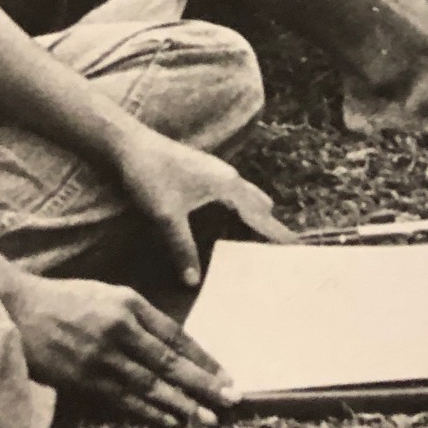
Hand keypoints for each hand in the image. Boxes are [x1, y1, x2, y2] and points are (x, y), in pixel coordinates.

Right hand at [1, 270, 238, 427]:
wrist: (19, 307)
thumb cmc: (68, 300)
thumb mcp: (108, 295)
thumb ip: (140, 318)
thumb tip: (173, 347)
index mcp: (130, 303)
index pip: (176, 336)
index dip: (204, 358)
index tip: (226, 375)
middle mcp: (120, 329)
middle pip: (169, 363)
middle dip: (203, 384)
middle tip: (232, 401)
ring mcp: (101, 356)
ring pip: (150, 385)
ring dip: (182, 404)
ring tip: (207, 419)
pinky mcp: (83, 379)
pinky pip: (123, 399)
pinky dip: (148, 411)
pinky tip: (169, 421)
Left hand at [108, 121, 291, 286]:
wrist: (131, 145)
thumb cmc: (151, 176)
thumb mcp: (166, 217)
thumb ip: (183, 249)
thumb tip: (194, 282)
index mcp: (226, 185)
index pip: (259, 215)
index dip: (276, 233)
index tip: (296, 249)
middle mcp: (227, 176)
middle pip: (257, 204)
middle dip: (269, 226)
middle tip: (280, 252)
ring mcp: (216, 171)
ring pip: (245, 196)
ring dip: (254, 216)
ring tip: (261, 240)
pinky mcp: (204, 172)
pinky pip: (233, 193)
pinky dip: (240, 209)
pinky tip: (230, 221)